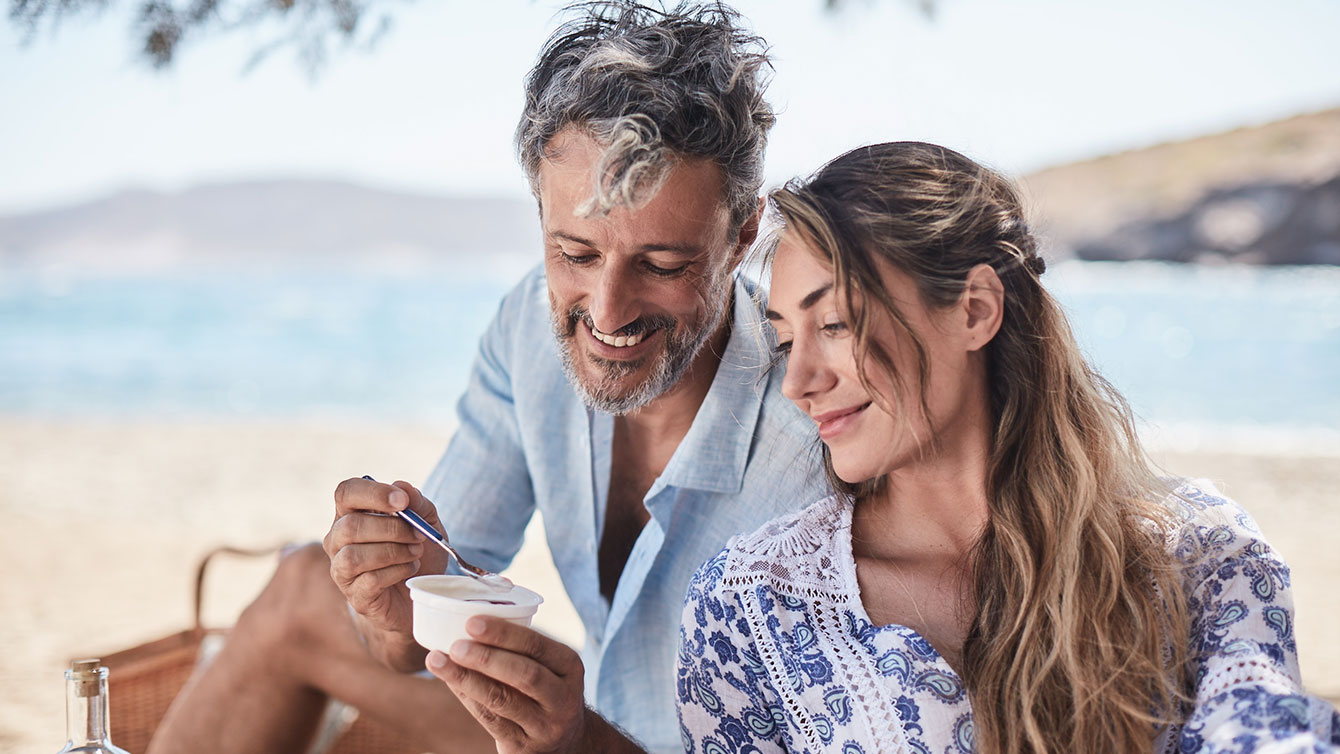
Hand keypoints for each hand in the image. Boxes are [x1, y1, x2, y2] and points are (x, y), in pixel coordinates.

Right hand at [324, 477, 449, 667]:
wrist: (420, 594)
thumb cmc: (416, 552)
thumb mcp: (427, 522)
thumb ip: (417, 503)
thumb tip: (402, 487)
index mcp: (351, 513)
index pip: (345, 492)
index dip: (373, 493)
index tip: (402, 502)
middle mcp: (338, 540)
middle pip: (350, 526)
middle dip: (392, 529)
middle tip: (419, 535)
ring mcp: (341, 569)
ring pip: (354, 555)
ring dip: (393, 551)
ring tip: (415, 553)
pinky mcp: (354, 595)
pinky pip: (369, 580)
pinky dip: (396, 571)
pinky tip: (410, 570)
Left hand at [426, 616, 641, 753]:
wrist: (563, 741)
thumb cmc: (544, 689)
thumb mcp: (548, 666)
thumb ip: (521, 644)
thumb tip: (470, 608)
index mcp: (570, 666)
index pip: (538, 646)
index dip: (504, 634)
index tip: (472, 621)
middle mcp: (562, 697)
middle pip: (524, 675)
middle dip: (486, 657)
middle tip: (455, 644)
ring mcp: (545, 725)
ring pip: (502, 700)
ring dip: (466, 679)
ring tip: (438, 660)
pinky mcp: (523, 747)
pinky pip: (490, 720)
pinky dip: (466, 698)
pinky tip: (449, 681)